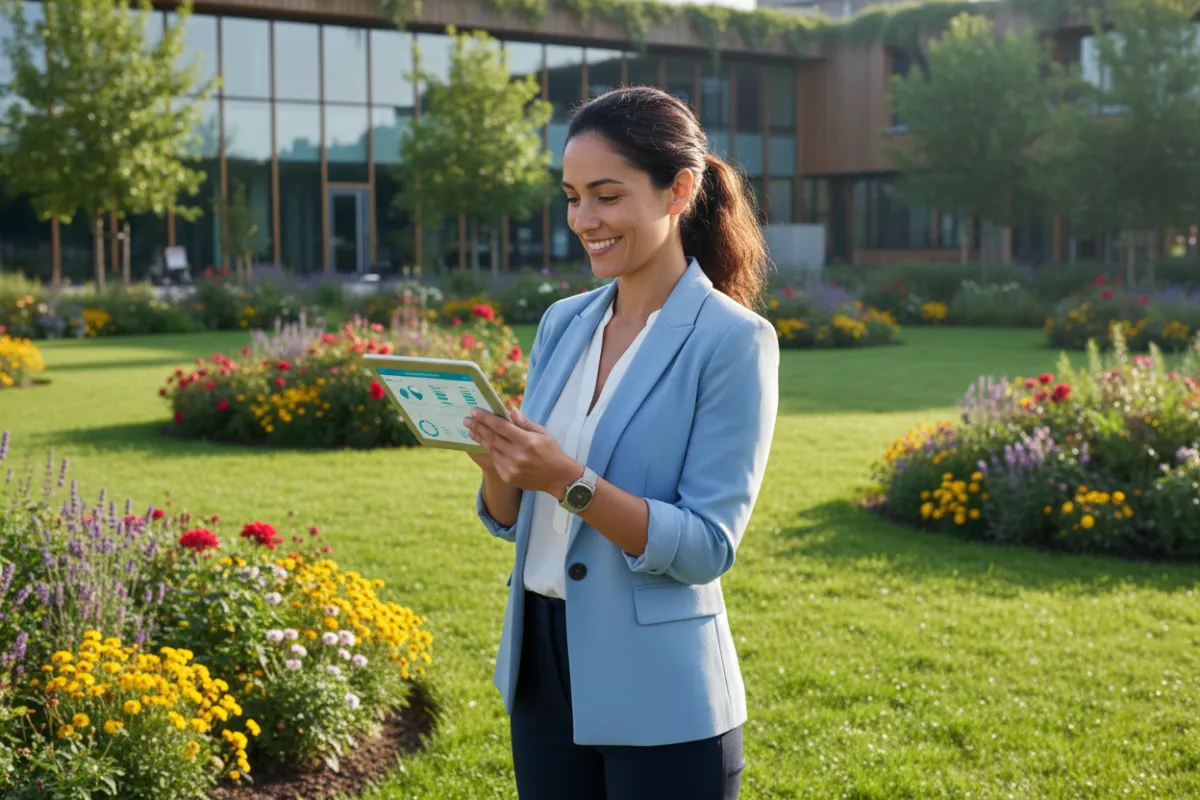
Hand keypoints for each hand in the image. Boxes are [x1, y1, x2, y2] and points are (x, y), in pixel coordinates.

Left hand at [463, 408, 580, 497]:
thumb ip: (524, 423)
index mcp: (526, 441)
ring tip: (471, 431)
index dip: (486, 418)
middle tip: (467, 420)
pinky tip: (483, 444)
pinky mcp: (508, 477)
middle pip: (492, 438)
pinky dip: (489, 451)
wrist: (559, 478)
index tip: (475, 411)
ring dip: (480, 439)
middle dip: (478, 427)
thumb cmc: (551, 451)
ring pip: (491, 450)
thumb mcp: (542, 433)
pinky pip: (495, 461)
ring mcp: (511, 468)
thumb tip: (510, 410)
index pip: (501, 426)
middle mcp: (517, 455)